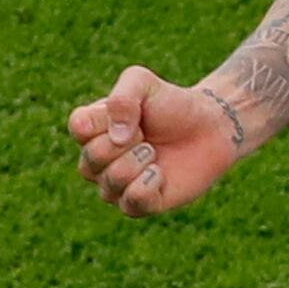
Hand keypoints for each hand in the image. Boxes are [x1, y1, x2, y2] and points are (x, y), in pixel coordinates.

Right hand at [69, 65, 239, 216]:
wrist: (210, 127)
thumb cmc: (172, 104)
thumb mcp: (144, 83)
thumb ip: (122, 98)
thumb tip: (116, 138)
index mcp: (92, 130)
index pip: (78, 127)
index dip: (108, 119)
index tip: (134, 113)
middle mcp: (97, 160)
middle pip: (91, 159)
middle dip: (127, 143)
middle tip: (146, 135)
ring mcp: (115, 185)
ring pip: (110, 183)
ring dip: (138, 162)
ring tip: (153, 151)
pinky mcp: (138, 204)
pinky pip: (131, 202)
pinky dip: (149, 183)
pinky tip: (160, 172)